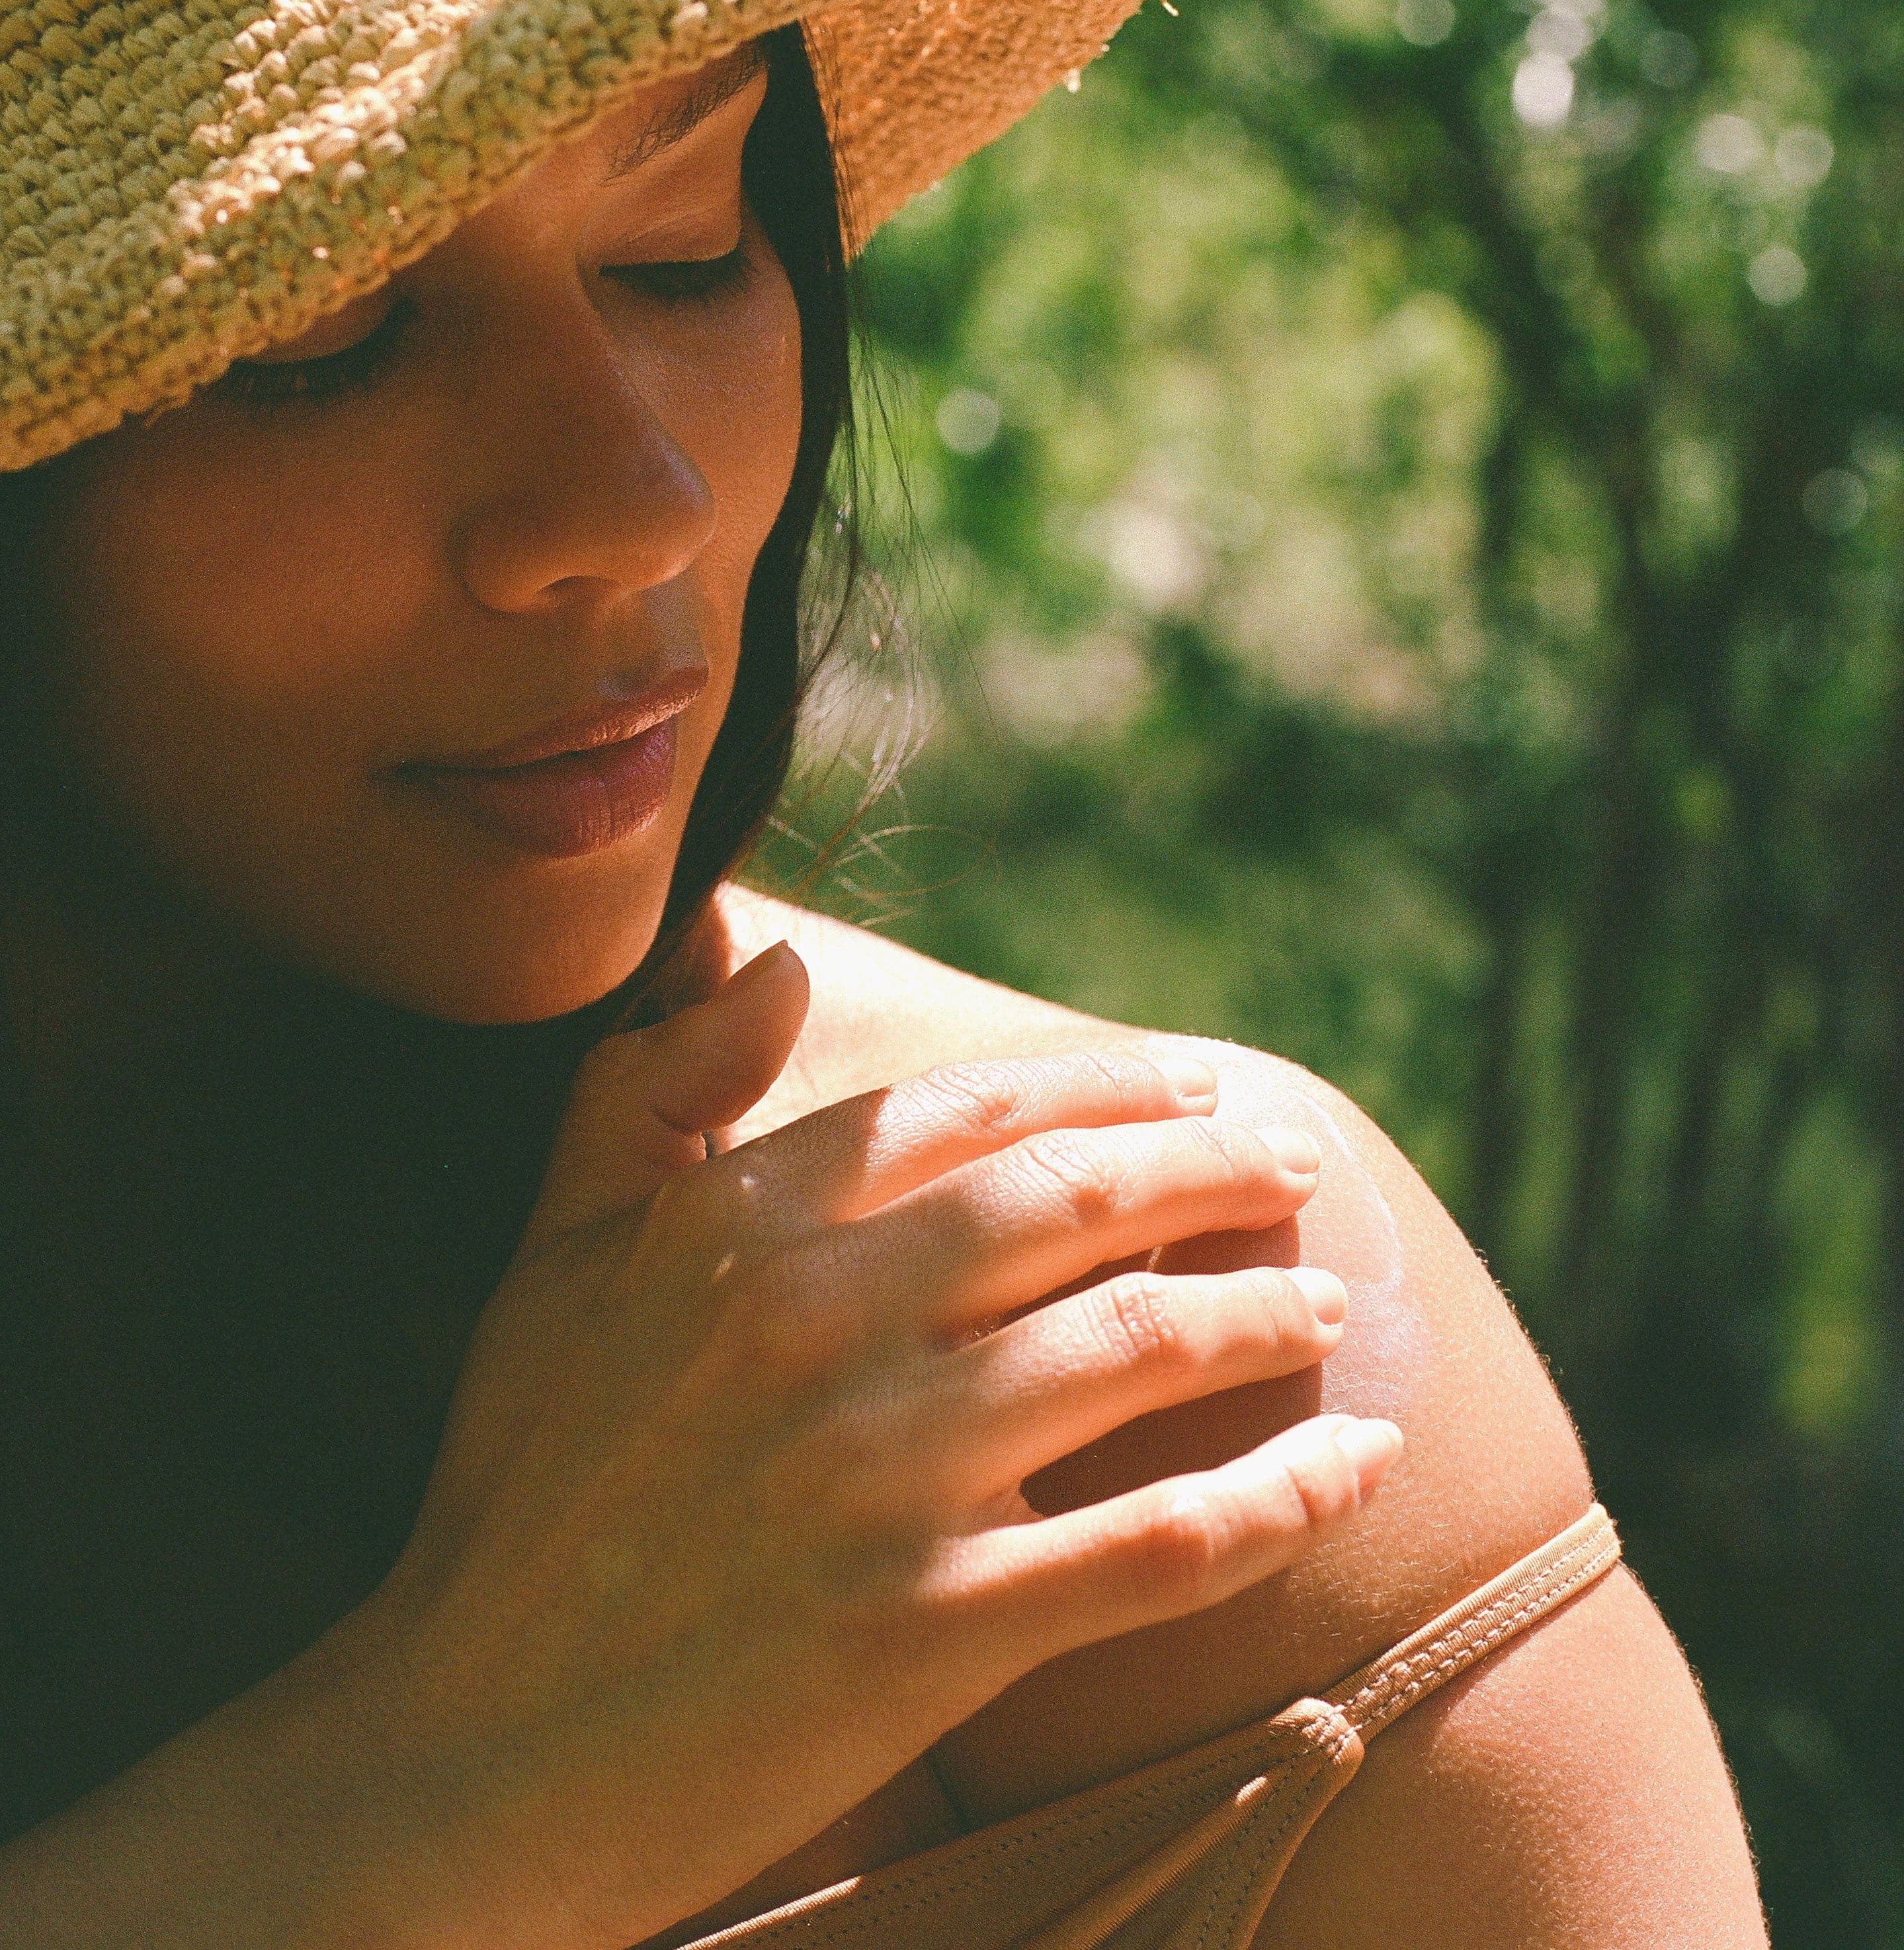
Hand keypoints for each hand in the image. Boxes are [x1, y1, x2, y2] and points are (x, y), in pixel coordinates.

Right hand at [358, 947, 1400, 1949]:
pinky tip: (1357, 1463)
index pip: (978, 1110)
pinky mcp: (939, 1627)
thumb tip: (772, 957)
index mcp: (736, 1223)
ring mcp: (886, 1476)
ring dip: (1262, 1313)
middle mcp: (821, 1323)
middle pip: (1083, 1205)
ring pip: (1142, 1348)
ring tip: (1326, 1303)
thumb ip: (649, 1091)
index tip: (1194, 1082)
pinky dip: (1282, 1496)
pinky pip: (1162, 1542)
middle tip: (1298, 1165)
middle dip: (1216, 1168)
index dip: (1112, 1086)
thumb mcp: (549, 1262)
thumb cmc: (517, 1491)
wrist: (474, 1753)